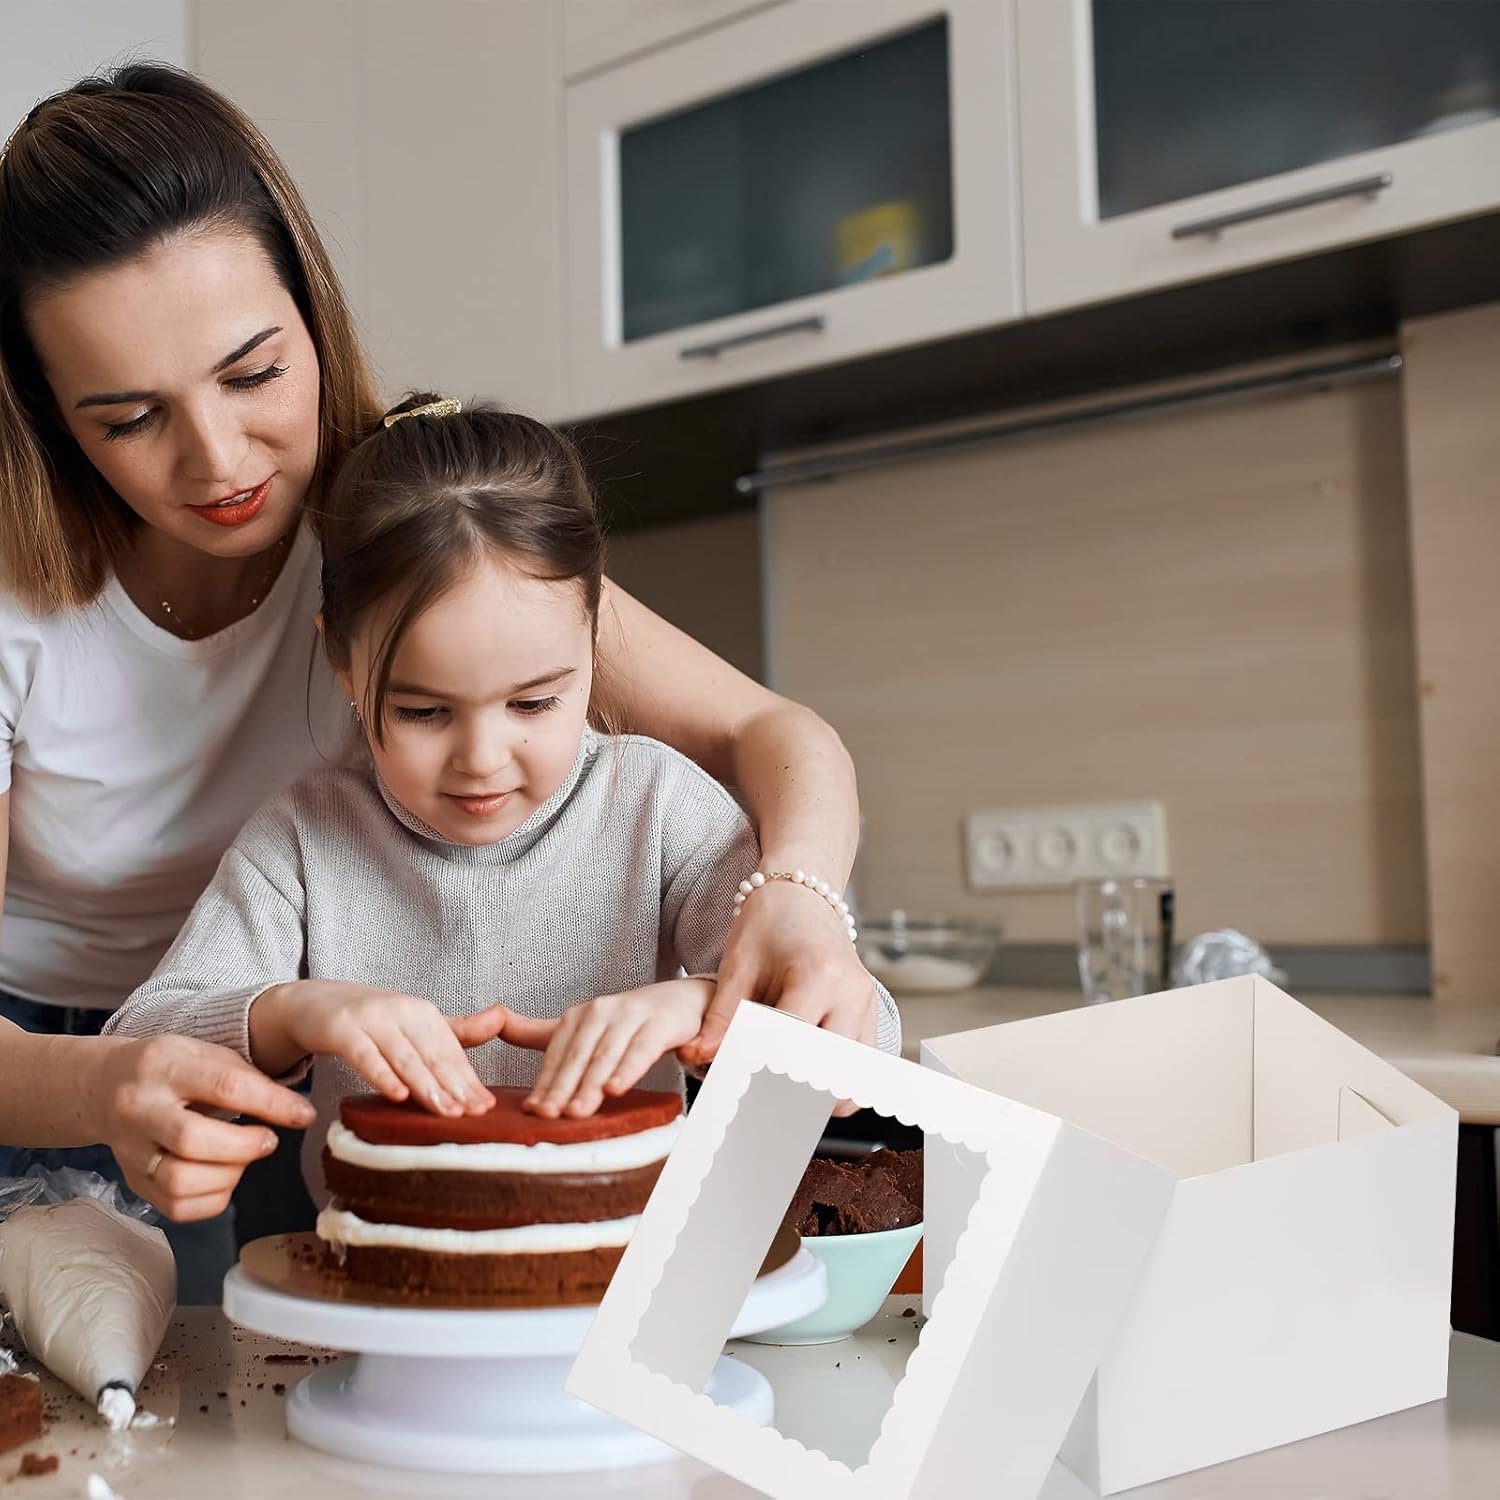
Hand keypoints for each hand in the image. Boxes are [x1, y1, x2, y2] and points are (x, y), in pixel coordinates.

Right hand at [83, 1034, 317, 1222]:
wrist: (101, 1086)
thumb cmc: (168, 1067)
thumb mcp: (204, 1054)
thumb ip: (247, 1078)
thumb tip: (297, 1111)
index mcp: (163, 1066)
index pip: (224, 1086)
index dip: (272, 1104)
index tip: (305, 1115)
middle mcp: (139, 1109)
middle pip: (192, 1139)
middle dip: (245, 1145)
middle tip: (269, 1140)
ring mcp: (130, 1150)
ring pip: (180, 1180)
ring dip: (229, 1175)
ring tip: (244, 1156)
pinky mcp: (132, 1182)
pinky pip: (178, 1208)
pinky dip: (214, 1198)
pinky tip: (225, 1176)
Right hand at [252, 980, 505, 1116]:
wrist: (314, 1002)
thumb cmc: (371, 1021)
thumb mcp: (414, 1025)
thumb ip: (455, 1030)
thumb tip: (501, 1017)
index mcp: (423, 1013)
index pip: (451, 1052)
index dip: (468, 1080)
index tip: (486, 1107)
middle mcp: (402, 1012)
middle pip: (432, 1055)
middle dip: (454, 1086)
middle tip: (473, 1115)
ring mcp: (372, 1019)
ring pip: (404, 1057)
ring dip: (426, 1086)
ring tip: (446, 1111)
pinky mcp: (342, 1029)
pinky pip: (365, 1056)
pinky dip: (382, 1075)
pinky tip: (398, 1096)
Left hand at [503, 979, 714, 1118]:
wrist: (682, 1001)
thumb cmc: (630, 1021)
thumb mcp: (585, 1028)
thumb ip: (541, 1032)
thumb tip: (497, 1024)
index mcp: (579, 1017)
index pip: (557, 1055)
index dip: (545, 1083)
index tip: (532, 1111)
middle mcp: (601, 1012)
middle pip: (578, 1056)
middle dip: (563, 1088)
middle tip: (549, 1117)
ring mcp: (631, 1015)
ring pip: (606, 1055)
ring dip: (591, 1084)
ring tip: (578, 1112)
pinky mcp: (660, 1023)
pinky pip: (642, 1049)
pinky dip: (629, 1069)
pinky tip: (616, 1088)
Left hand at [678, 880, 876, 1116]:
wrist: (802, 897)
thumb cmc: (769, 924)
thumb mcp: (737, 965)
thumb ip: (721, 1017)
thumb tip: (700, 1057)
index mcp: (818, 976)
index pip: (792, 1043)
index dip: (761, 1069)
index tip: (731, 1084)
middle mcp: (852, 994)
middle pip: (829, 1071)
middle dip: (791, 1091)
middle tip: (753, 1098)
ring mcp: (868, 1008)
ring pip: (851, 1079)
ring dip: (817, 1093)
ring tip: (778, 1088)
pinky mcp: (871, 1018)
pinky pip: (860, 1069)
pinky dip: (833, 1082)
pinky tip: (800, 1077)